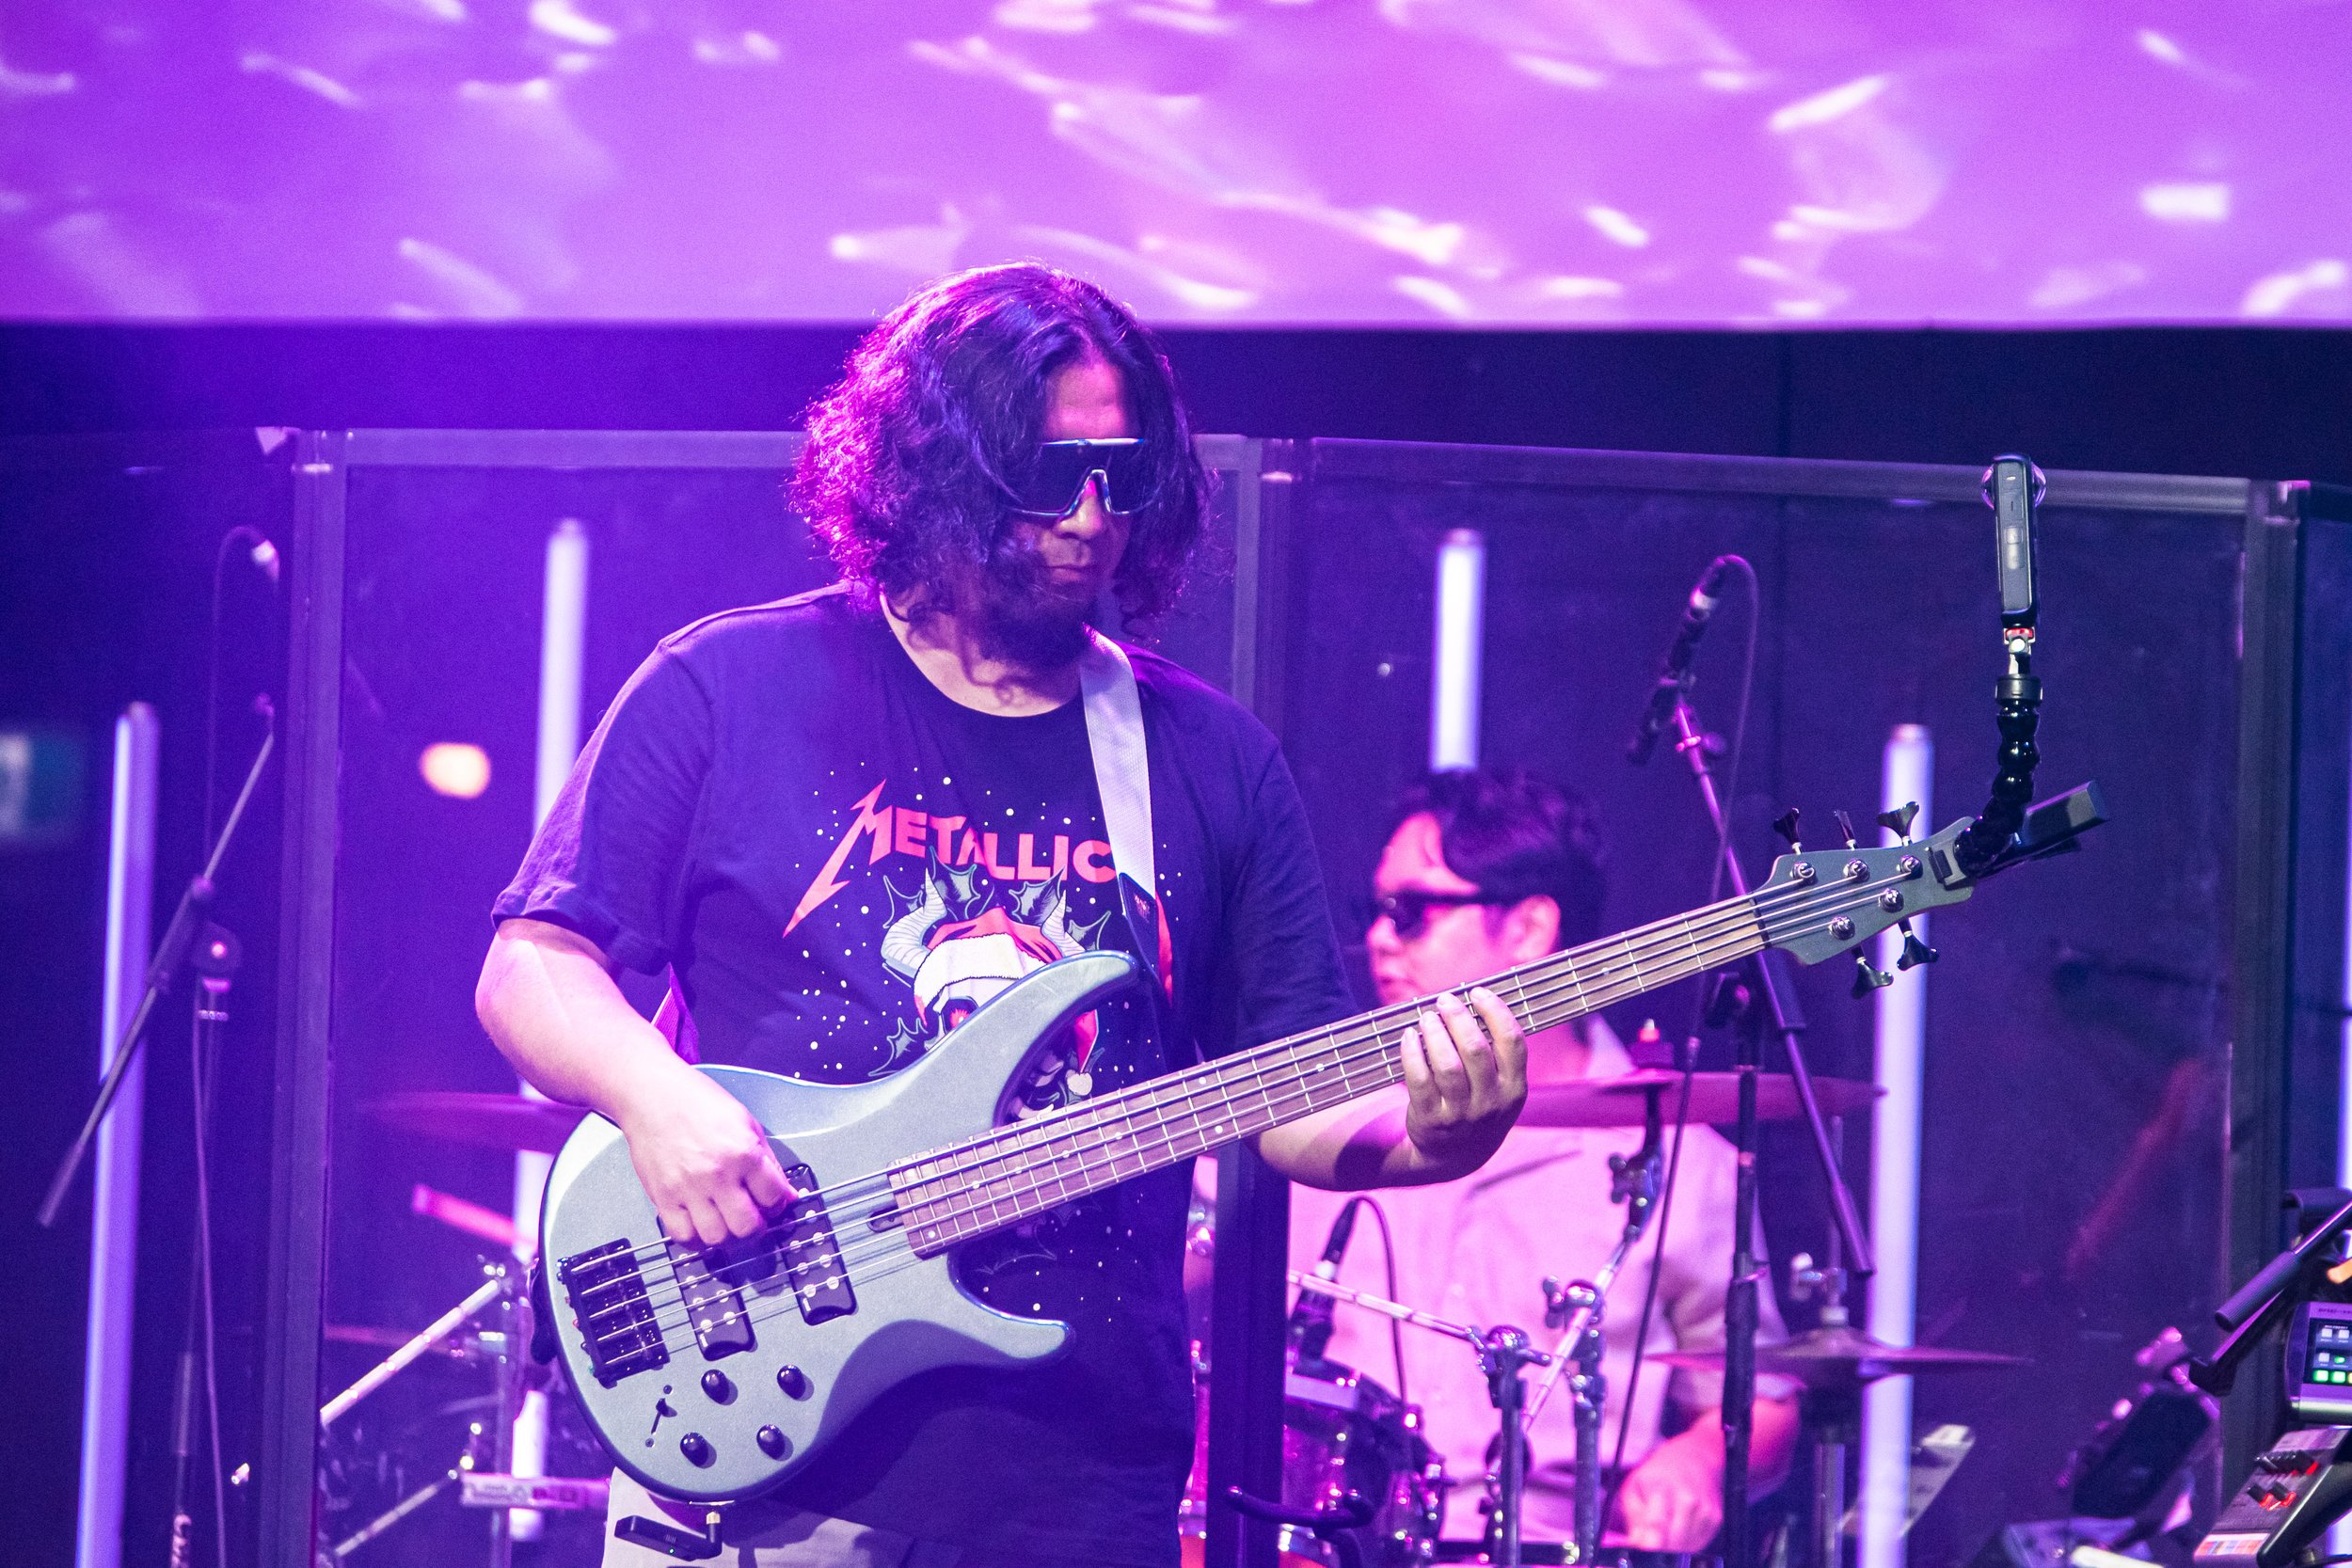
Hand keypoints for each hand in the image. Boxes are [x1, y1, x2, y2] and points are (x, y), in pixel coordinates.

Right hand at [611, 1060, 793, 1245]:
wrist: (653, 1095)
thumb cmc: (698, 1103)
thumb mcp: (746, 1123)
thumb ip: (768, 1162)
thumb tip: (787, 1194)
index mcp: (743, 1152)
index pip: (773, 1197)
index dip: (777, 1204)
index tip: (771, 1203)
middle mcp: (717, 1174)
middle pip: (747, 1227)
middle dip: (755, 1227)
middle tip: (751, 1218)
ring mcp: (688, 1188)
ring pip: (716, 1238)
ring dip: (725, 1235)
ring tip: (725, 1221)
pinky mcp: (663, 1198)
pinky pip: (682, 1236)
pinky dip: (695, 1238)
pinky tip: (700, 1224)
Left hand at [1397, 986, 1527, 1177]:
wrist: (1455, 1157)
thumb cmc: (1479, 1107)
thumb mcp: (1501, 1088)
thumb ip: (1497, 1054)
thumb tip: (1474, 1003)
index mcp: (1514, 1089)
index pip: (1512, 1041)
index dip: (1496, 1011)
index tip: (1478, 992)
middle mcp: (1490, 1102)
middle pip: (1476, 1049)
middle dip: (1458, 1017)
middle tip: (1445, 1000)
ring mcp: (1461, 1114)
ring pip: (1447, 1064)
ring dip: (1435, 1033)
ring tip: (1427, 1017)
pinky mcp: (1431, 1120)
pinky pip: (1419, 1080)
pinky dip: (1412, 1053)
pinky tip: (1409, 1037)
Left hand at [1615, 1429, 1724, 1551]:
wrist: (1693, 1458)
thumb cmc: (1659, 1474)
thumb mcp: (1635, 1486)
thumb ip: (1634, 1517)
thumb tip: (1635, 1545)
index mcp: (1662, 1487)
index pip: (1656, 1524)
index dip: (1648, 1544)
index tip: (1642, 1552)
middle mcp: (1688, 1499)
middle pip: (1673, 1541)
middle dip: (1658, 1548)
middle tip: (1649, 1543)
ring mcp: (1705, 1509)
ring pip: (1686, 1547)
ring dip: (1672, 1546)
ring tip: (1665, 1529)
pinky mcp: (1716, 1519)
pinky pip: (1698, 1544)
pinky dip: (1686, 1543)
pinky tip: (1679, 1527)